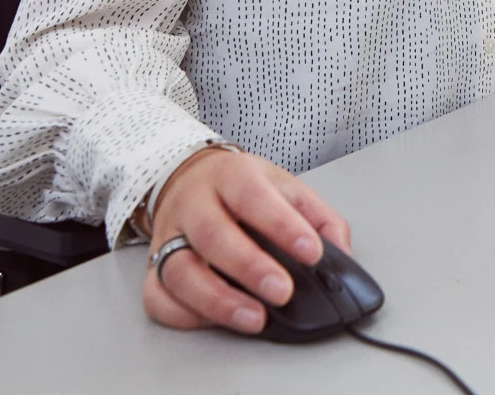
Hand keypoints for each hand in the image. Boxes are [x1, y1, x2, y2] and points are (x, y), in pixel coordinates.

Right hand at [142, 146, 351, 334]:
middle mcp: (194, 203)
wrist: (189, 178)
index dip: (282, 225)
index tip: (311, 252)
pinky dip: (185, 313)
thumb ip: (319, 218)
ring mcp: (169, 236)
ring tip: (255, 318)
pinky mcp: (153, 267)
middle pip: (213, 235)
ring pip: (181, 271)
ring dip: (218, 300)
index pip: (253, 196)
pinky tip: (215, 320)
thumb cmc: (241, 188)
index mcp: (231, 175)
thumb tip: (342, 256)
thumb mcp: (285, 186)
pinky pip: (158, 296)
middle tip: (283, 292)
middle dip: (249, 267)